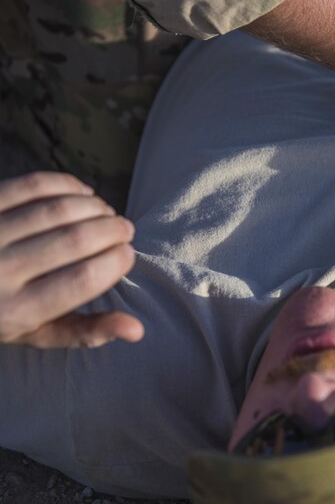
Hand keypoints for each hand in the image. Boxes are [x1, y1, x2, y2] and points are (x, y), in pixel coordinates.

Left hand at [0, 172, 143, 347]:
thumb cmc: (3, 313)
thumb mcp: (39, 333)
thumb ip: (87, 332)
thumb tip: (137, 330)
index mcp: (18, 311)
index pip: (83, 279)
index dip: (116, 261)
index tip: (128, 254)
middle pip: (75, 240)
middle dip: (112, 229)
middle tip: (125, 229)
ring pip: (56, 211)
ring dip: (94, 206)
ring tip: (106, 213)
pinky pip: (32, 187)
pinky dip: (66, 185)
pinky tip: (82, 193)